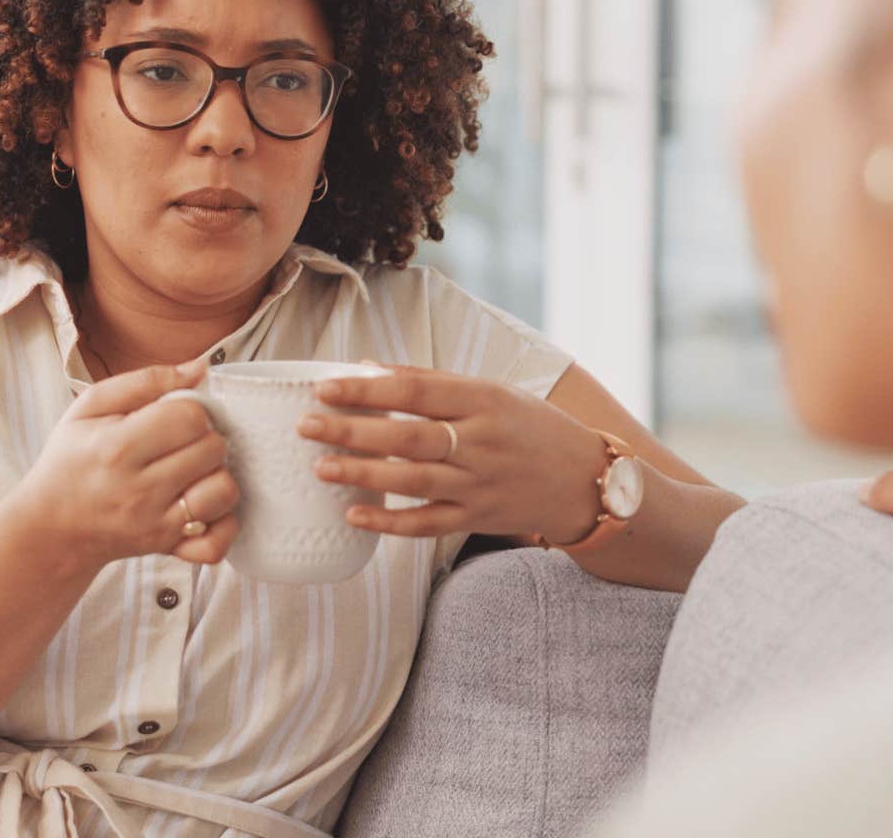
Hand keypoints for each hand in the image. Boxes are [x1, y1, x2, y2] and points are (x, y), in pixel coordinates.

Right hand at [6, 359, 240, 571]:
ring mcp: (155, 524)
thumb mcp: (90, 407)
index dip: (191, 409)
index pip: (190, 416)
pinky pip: (216, 544)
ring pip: (223, 492)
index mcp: (118, 447)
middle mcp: (140, 489)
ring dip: (217, 476)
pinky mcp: (166, 548)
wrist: (51, 525)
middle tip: (184, 442)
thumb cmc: (71, 459)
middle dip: (206, 438)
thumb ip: (146, 381)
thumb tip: (201, 367)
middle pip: (213, 450)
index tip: (175, 415)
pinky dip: (222, 525)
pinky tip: (204, 506)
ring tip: (195, 471)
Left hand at [300, 366, 610, 542]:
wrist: (586, 481)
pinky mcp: (478, 518)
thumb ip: (431, 381)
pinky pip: (427, 524)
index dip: (367, 389)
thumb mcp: (491, 391)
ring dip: (363, 473)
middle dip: (353, 430)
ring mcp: (479, 484)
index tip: (324, 386)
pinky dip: (390, 523)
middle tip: (306, 425)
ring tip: (320, 466)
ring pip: (413, 480)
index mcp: (483, 400)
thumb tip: (367, 367)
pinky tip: (354, 514)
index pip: (415, 390)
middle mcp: (481, 442)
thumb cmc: (531, 427)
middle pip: (408, 436)